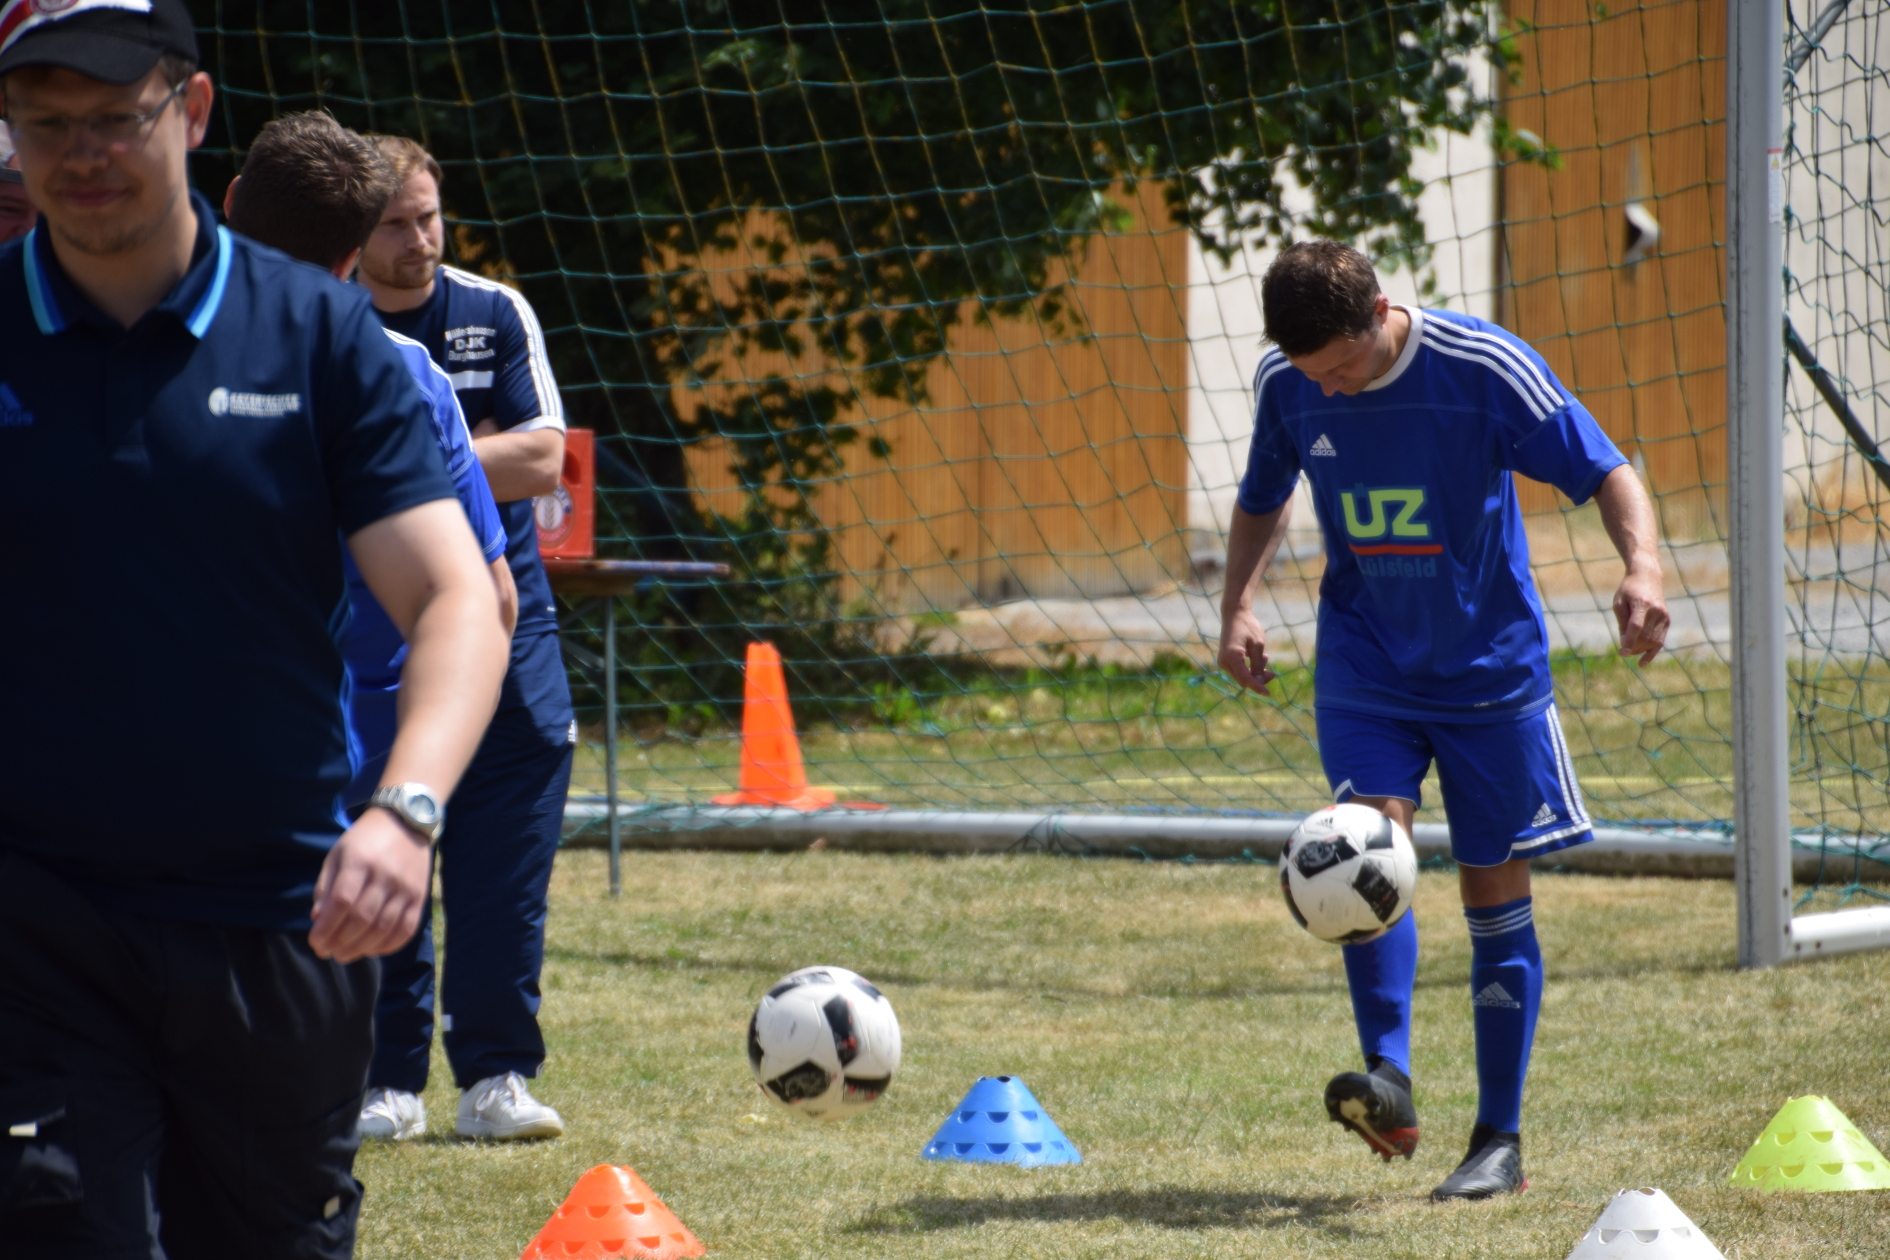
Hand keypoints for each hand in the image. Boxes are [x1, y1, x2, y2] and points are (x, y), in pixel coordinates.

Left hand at [309, 808, 430, 962]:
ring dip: (361, 948)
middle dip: (340, 942)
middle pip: (362, 918)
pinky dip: (389, 946)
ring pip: (384, 928)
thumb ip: (326, 887)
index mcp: (360, 861)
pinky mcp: (421, 897)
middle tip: (327, 952)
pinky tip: (372, 950)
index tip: (315, 942)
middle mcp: (385, 875)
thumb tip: (318, 918)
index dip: (327, 927)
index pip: (342, 901)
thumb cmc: (364, 841)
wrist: (406, 823)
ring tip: (344, 955)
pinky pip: (407, 929)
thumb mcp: (337, 855)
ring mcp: (406, 887)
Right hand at [1218, 606, 1279, 694]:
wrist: (1234, 615)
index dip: (1257, 687)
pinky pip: (1239, 670)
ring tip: (1266, 658)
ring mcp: (1223, 661)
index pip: (1245, 679)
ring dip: (1255, 673)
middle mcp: (1224, 661)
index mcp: (1232, 657)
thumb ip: (1258, 665)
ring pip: (1242, 676)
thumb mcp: (1258, 645)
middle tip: (1273, 674)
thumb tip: (1260, 682)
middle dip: (1258, 680)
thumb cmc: (1248, 627)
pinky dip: (1250, 668)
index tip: (1268, 694)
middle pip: (1243, 680)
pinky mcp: (1226, 660)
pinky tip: (1260, 658)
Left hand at [1613, 565, 1669, 665]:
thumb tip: (1624, 642)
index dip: (1629, 642)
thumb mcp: (1619, 602)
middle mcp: (1656, 611)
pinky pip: (1660, 640)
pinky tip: (1643, 662)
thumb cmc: (1628, 590)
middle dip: (1633, 647)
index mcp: (1642, 604)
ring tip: (1630, 652)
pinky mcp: (1667, 620)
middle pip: (1645, 636)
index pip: (1636, 627)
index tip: (1622, 653)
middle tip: (1622, 651)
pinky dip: (1652, 652)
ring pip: (1653, 641)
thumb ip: (1622, 621)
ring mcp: (1664, 616)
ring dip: (1640, 650)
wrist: (1647, 577)